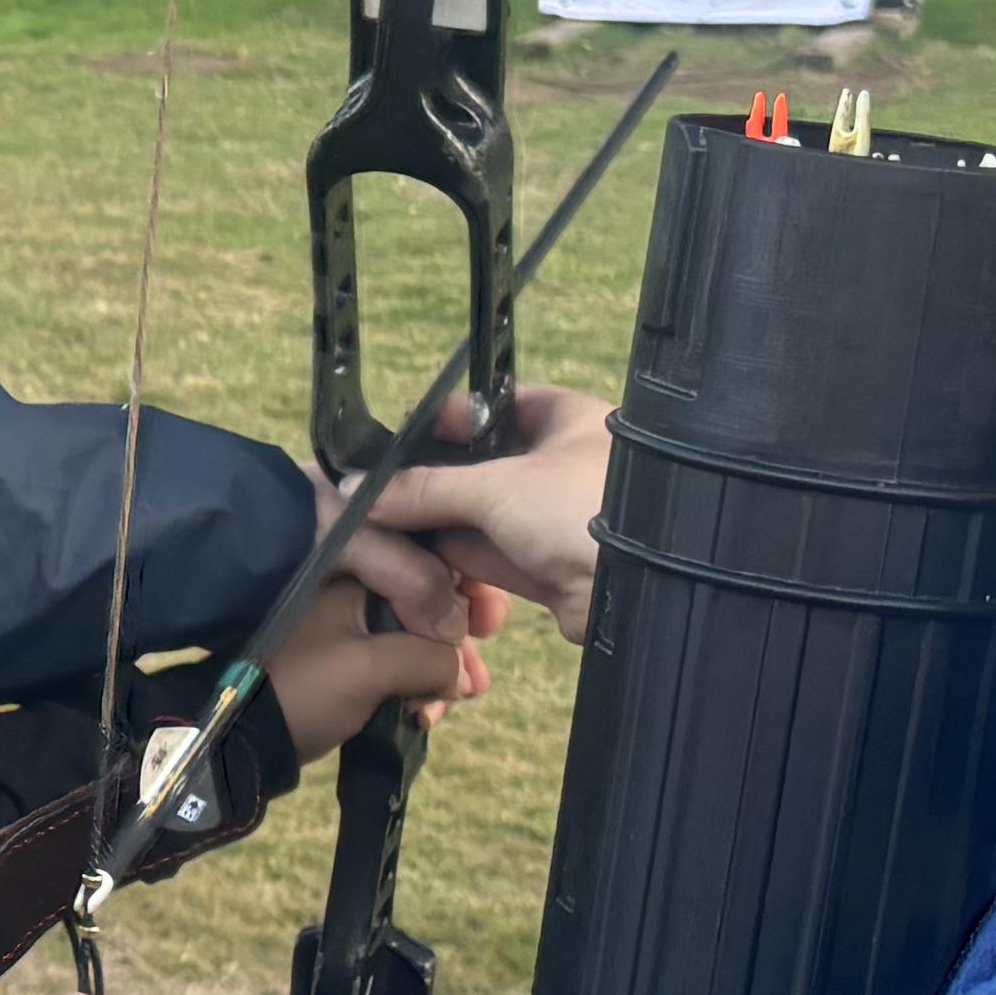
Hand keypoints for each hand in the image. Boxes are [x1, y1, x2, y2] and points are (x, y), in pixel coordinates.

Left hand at [261, 513, 478, 754]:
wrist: (241, 739)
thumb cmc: (303, 690)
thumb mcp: (372, 668)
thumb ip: (430, 655)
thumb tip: (463, 666)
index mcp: (350, 569)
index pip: (426, 564)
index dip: (461, 597)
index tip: (488, 630)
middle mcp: (349, 586)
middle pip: (425, 604)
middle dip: (453, 647)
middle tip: (472, 686)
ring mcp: (344, 623)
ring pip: (412, 637)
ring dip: (437, 673)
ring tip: (441, 710)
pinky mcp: (342, 656)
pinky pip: (393, 660)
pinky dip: (413, 684)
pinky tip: (423, 716)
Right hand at [369, 381, 611, 640]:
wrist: (636, 589)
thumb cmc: (583, 509)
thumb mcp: (493, 486)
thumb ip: (424, 488)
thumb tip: (358, 492)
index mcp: (567, 419)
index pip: (496, 405)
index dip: (449, 418)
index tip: (401, 434)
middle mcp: (563, 465)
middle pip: (483, 465)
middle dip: (435, 481)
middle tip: (382, 490)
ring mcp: (556, 517)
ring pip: (484, 515)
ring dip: (441, 525)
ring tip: (385, 525)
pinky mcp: (548, 566)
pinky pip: (491, 556)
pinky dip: (458, 560)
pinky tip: (414, 560)